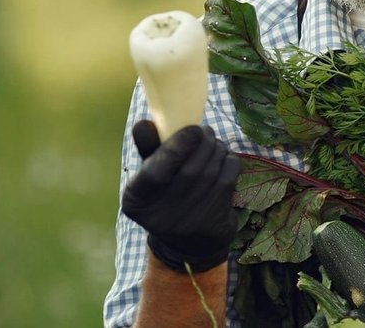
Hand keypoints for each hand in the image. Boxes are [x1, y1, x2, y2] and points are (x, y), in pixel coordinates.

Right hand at [122, 120, 240, 272]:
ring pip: (211, 173)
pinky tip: (224, 157)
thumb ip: (148, 149)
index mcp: (136, 200)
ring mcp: (189, 223)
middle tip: (205, 130)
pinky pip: (227, 181)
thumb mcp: (151, 175)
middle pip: (190, 170)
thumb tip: (143, 123)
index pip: (156, 172)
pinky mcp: (213, 224)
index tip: (193, 128)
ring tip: (213, 142)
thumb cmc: (165, 195)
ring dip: (217, 149)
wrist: (187, 242)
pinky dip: (229, 162)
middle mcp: (160, 216)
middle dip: (203, 143)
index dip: (177, 147)